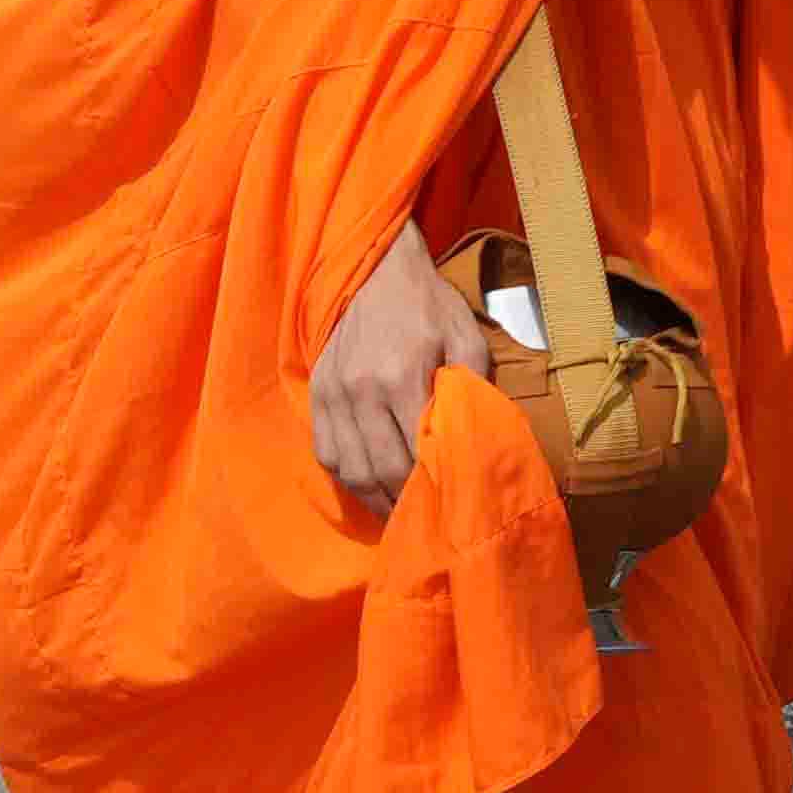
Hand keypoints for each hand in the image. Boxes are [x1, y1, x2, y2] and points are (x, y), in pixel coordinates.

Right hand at [307, 223, 459, 517]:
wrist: (375, 268)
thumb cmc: (429, 304)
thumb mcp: (466, 337)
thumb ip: (471, 388)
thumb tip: (474, 438)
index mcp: (401, 377)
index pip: (414, 456)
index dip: (429, 491)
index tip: (446, 511)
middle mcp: (361, 391)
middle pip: (379, 471)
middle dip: (403, 505)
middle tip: (424, 523)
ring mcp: (334, 393)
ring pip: (349, 469)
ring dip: (373, 498)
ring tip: (397, 512)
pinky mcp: (318, 391)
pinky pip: (326, 451)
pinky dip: (347, 476)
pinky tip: (368, 485)